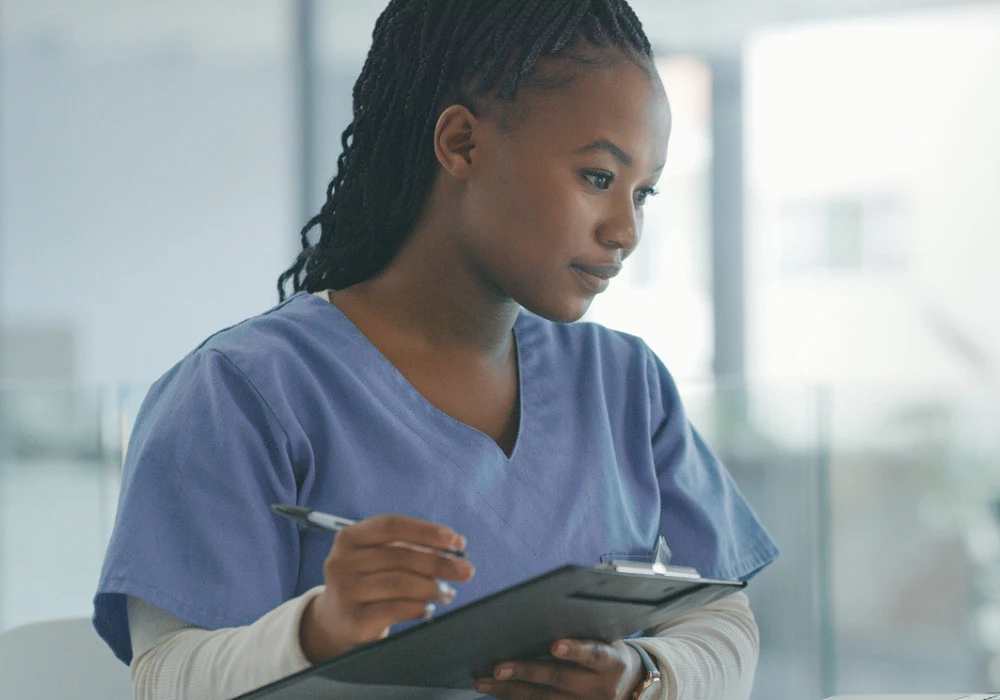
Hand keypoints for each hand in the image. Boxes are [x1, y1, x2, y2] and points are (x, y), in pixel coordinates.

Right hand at [299, 514, 473, 661]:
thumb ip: (414, 546)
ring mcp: (345, 591)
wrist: (335, 621)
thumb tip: (457, 543)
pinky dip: (419, 608)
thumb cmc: (368, 581)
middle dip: (439, 562)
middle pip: (400, 556)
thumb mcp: (381, 557)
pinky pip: (396, 609)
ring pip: (401, 583)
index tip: (454, 539)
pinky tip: (428, 608)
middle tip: (466, 570)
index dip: (425, 530)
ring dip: (432, 587)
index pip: (391, 525)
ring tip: (448, 593)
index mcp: (349, 537)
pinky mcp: (353, 619)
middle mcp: (341, 561)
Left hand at [475, 638, 643, 699]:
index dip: (575, 650)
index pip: (594, 654)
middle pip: (560, 680)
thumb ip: (587, 628)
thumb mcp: (610, 639)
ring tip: (484, 681)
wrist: (634, 688)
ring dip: (511, 691)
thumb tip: (554, 608)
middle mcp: (600, 689)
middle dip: (527, 672)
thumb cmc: (611, 653)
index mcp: (612, 662)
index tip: (555, 645)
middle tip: (499, 667)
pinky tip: (497, 693)